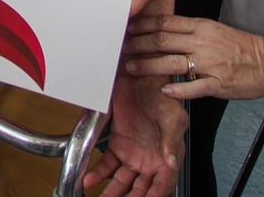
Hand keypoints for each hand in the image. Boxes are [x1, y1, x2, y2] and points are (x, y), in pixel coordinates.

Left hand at [85, 73, 185, 196]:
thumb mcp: (174, 119)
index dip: (154, 196)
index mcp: (168, 158)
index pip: (163, 186)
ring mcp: (132, 155)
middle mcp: (150, 160)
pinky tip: (89, 180)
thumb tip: (171, 161)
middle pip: (140, 189)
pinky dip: (97, 174)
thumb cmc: (164, 97)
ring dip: (111, 192)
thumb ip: (173, 141)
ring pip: (121, 181)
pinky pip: (106, 165)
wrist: (143, 78)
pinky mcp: (117, 146)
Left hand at [122, 15, 263, 100]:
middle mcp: (202, 43)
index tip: (128, 28)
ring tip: (131, 67)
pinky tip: (163, 90)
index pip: (166, 23)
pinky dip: (177, 89)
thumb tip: (164, 30)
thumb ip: (190, 30)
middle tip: (123, 47)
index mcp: (201, 27)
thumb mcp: (214, 29)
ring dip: (148, 65)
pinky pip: (193, 87)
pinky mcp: (217, 84)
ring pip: (171, 62)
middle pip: (162, 41)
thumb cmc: (241, 46)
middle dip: (139, 44)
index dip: (143, 25)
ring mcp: (209, 64)